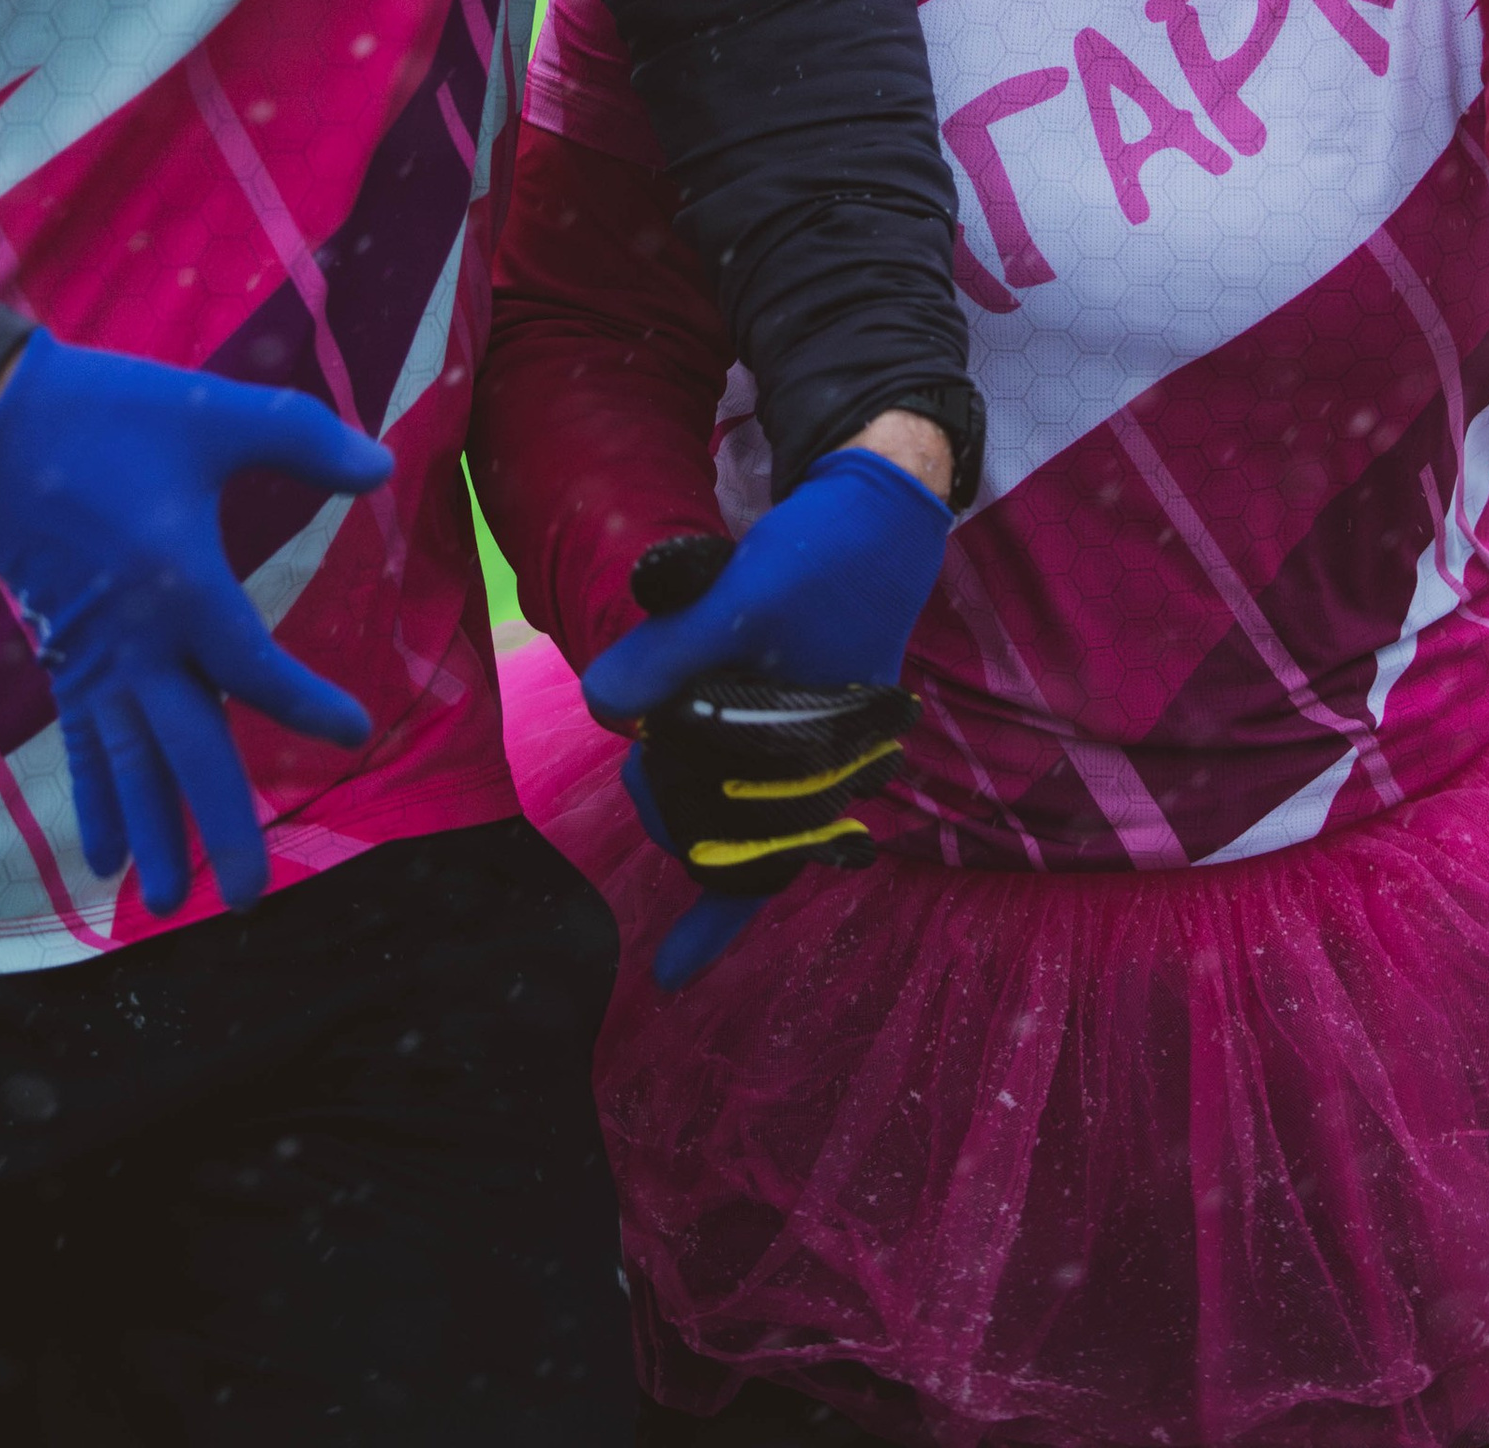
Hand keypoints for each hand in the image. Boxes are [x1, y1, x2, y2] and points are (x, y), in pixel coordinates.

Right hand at [0, 335, 391, 917]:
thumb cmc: (115, 416)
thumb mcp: (216, 412)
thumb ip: (302, 440)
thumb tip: (384, 469)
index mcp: (180, 584)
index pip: (253, 667)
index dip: (304, 703)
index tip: (351, 728)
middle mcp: (135, 641)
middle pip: (185, 747)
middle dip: (217, 824)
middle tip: (249, 897)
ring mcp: (93, 658)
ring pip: (129, 763)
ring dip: (150, 831)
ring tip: (163, 905)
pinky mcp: (62, 659)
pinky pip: (83, 745)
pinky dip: (94, 800)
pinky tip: (102, 857)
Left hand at [582, 449, 951, 989]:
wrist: (882, 512)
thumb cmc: (821, 562)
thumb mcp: (740, 600)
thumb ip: (668, 657)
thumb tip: (606, 710)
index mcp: (815, 764)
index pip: (760, 873)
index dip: (711, 925)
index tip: (667, 976)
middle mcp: (823, 773)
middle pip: (735, 836)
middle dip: (679, 813)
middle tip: (646, 769)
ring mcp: (814, 745)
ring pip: (739, 805)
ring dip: (693, 793)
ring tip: (655, 761)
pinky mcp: (801, 714)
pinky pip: (749, 764)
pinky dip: (718, 783)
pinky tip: (682, 771)